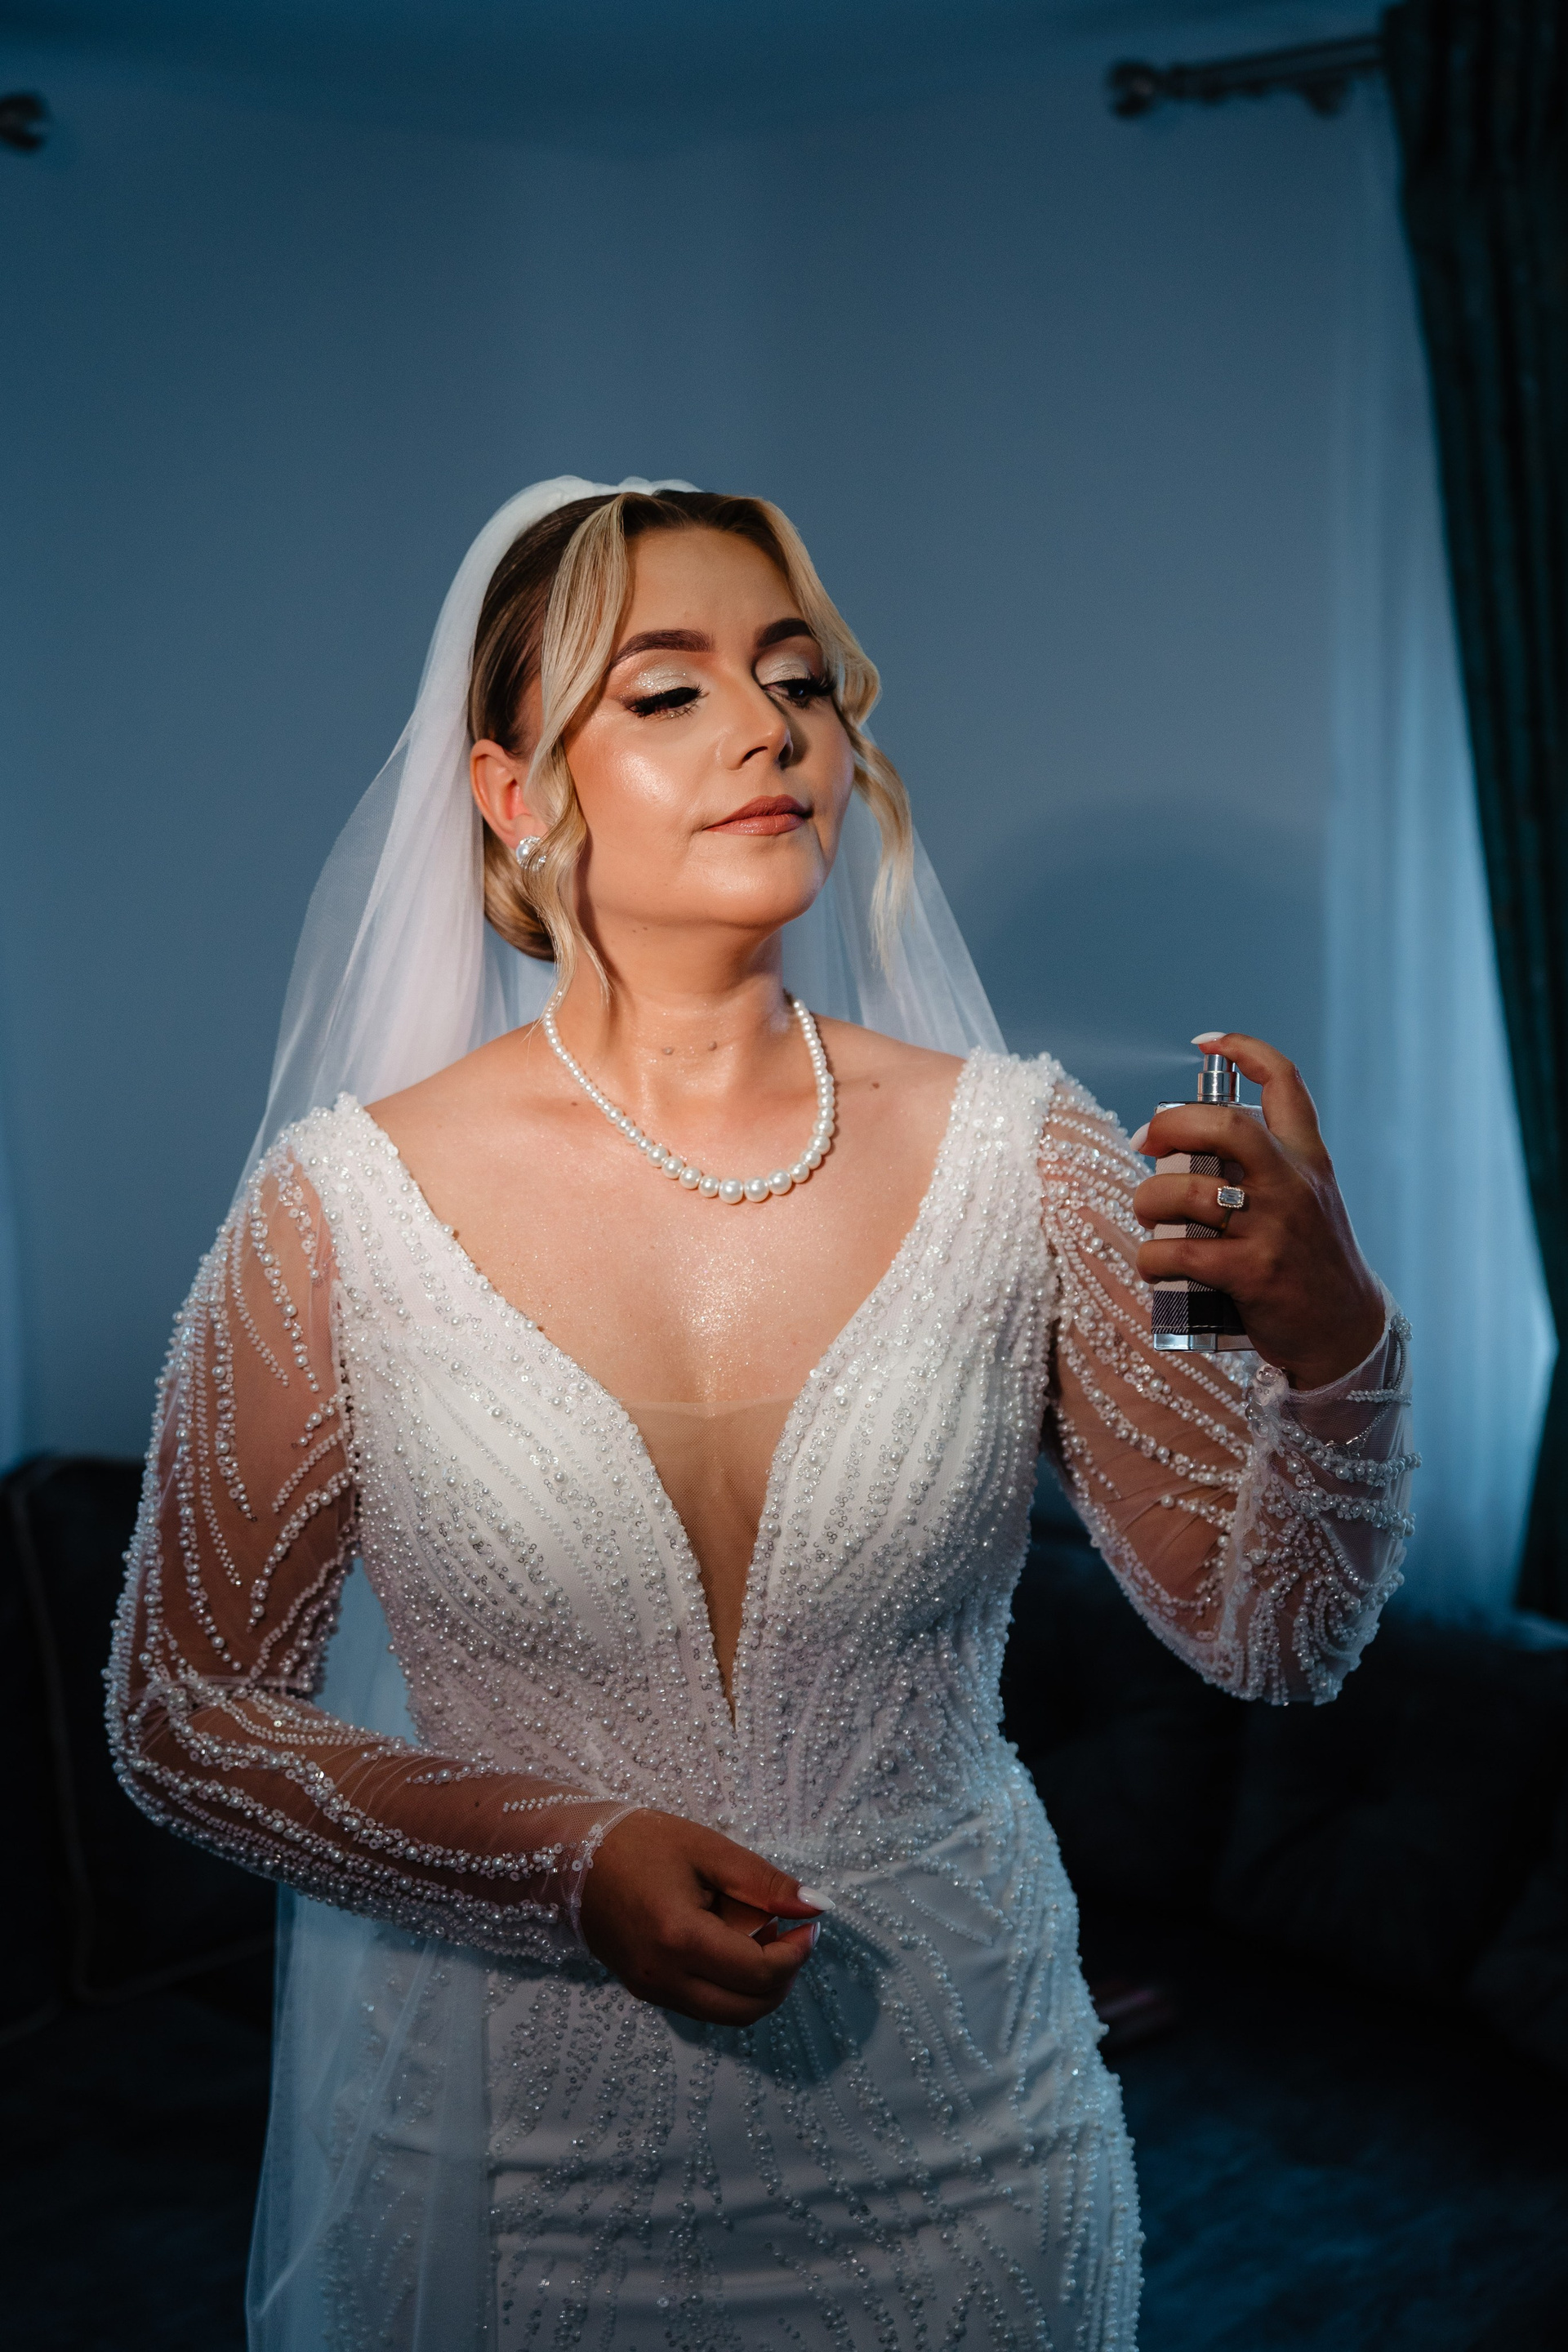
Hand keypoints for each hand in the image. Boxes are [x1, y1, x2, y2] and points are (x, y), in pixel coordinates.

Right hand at [578, 1810, 825, 2024]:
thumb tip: (817, 1907)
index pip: (760, 1973)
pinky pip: (703, 2005)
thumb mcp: (707, 1850)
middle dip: (783, 1977)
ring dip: (757, 1986)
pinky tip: (730, 1941)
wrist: (570, 1856)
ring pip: (727, 2015)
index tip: (810, 1922)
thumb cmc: (638, 1843)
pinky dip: (730, 1986)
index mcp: (680, 1939)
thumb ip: (763, 1882)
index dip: (797, 1952)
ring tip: (761, 1934)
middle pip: (748, 2009)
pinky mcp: (645, 1990)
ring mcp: (652, 1990)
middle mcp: (664, 1978)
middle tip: (792, 1932)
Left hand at [1131, 1032, 1384, 1389]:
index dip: (1246, 1050)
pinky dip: (1151, 1257)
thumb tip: (1186, 1145)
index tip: (1208, 1041)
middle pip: (1226, 1125)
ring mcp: (1274, 1229)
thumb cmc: (1308, 1259)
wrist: (1344, 1329)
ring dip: (1148, 1200)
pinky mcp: (1252, 1273)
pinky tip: (1152, 1264)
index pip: (1286, 1084)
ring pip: (1189, 1192)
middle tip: (1146, 1141)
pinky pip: (1180, 1253)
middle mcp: (1292, 1185)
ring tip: (1146, 1214)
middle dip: (1172, 1123)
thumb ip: (1265, 1166)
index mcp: (1307, 1159)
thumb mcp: (1306, 1198)